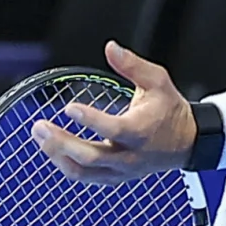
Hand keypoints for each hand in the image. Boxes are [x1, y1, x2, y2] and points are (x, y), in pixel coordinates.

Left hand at [30, 40, 196, 182]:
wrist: (186, 142)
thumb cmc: (169, 109)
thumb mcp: (157, 81)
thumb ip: (132, 65)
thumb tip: (110, 47)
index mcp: (141, 130)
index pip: (113, 129)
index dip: (90, 120)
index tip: (68, 108)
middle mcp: (130, 155)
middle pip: (91, 156)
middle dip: (62, 142)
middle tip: (39, 125)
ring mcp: (121, 170)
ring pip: (84, 171)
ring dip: (57, 155)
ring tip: (40, 136)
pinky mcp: (114, 178)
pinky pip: (85, 177)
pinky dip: (65, 165)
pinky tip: (50, 149)